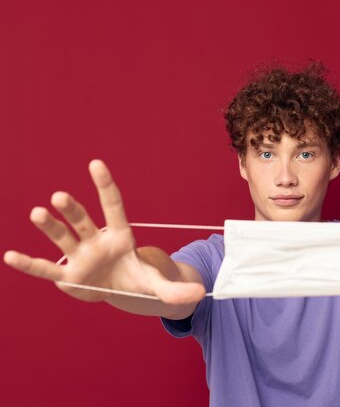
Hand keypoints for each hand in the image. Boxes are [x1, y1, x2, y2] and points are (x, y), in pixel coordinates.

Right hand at [3, 160, 204, 304]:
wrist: (119, 290)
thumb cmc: (136, 278)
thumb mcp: (157, 285)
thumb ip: (175, 289)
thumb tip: (202, 293)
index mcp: (120, 236)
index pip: (113, 206)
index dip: (105, 187)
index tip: (96, 164)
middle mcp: (96, 241)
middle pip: (84, 220)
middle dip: (73, 209)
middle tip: (61, 196)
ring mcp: (80, 257)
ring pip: (63, 238)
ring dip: (50, 227)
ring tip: (37, 212)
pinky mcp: (68, 277)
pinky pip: (46, 269)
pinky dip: (30, 265)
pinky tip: (10, 257)